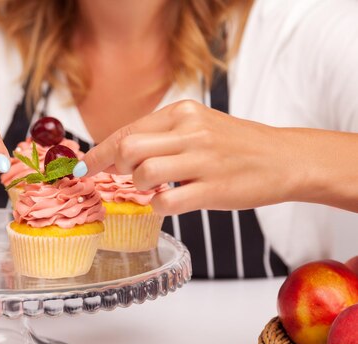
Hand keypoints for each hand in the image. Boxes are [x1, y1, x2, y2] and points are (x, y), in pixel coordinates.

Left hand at [80, 100, 302, 214]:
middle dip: (113, 167)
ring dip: (138, 186)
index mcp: (183, 112)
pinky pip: (166, 201)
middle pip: (128, 148)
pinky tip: (168, 203)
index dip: (98, 152)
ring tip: (152, 188)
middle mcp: (191, 131)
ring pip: (143, 173)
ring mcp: (202, 160)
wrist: (285, 159)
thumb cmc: (236, 145)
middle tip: (119, 177)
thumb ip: (160, 136)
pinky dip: (157, 206)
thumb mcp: (199, 126)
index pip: (127, 130)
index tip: (83, 166)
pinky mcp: (213, 189)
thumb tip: (116, 154)